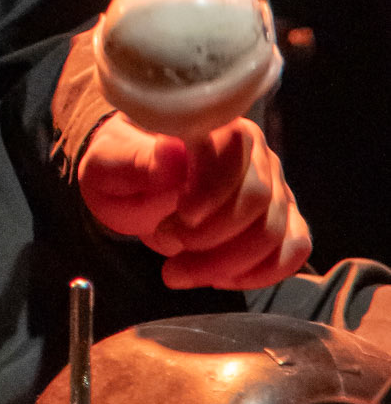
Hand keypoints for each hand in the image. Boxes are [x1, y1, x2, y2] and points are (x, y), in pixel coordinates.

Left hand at [77, 112, 311, 288]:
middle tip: (167, 241)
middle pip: (259, 200)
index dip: (211, 194)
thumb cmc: (122, 166)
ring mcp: (272, 184)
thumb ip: (136, 161)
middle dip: (211, 237)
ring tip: (178, 270)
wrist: (134, 181)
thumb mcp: (109, 163)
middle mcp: (252, 150)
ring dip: (225, 264)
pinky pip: (293, 248)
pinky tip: (218, 277)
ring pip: (275, 232)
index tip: (177, 218)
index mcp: (211, 125)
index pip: (234, 154)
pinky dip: (258, 273)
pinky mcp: (281, 216)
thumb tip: (172, 155)